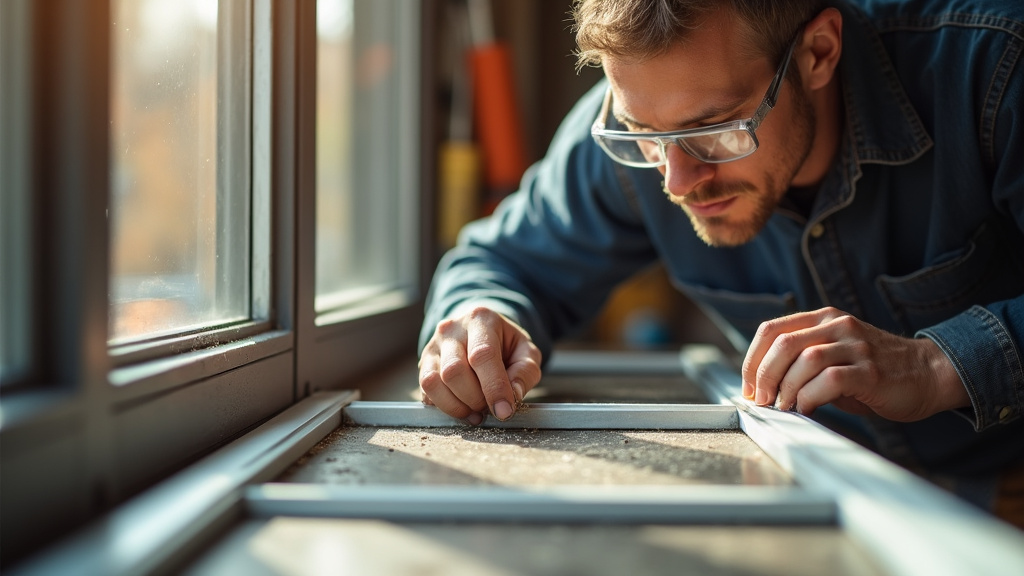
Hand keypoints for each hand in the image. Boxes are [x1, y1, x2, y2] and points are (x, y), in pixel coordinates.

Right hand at [419, 307, 541, 423]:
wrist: (479, 332)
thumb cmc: (505, 343)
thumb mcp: (526, 351)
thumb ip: (525, 371)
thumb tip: (513, 394)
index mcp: (481, 319)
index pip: (482, 355)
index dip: (494, 387)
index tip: (504, 411)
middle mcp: (451, 329)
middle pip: (454, 371)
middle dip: (475, 399)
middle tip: (490, 406)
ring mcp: (433, 346)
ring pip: (434, 382)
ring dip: (457, 406)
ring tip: (475, 411)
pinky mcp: (423, 364)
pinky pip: (425, 391)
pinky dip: (443, 407)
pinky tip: (461, 407)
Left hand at [741, 307, 969, 421]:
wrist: (930, 373)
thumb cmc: (875, 372)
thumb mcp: (834, 359)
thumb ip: (802, 365)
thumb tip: (764, 390)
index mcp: (823, 319)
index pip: (771, 330)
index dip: (751, 360)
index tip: (747, 387)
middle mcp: (837, 326)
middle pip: (782, 343)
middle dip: (763, 376)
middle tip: (761, 400)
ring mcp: (856, 346)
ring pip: (804, 360)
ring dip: (786, 388)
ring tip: (783, 407)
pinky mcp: (871, 370)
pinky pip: (830, 379)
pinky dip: (810, 397)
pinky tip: (807, 408)